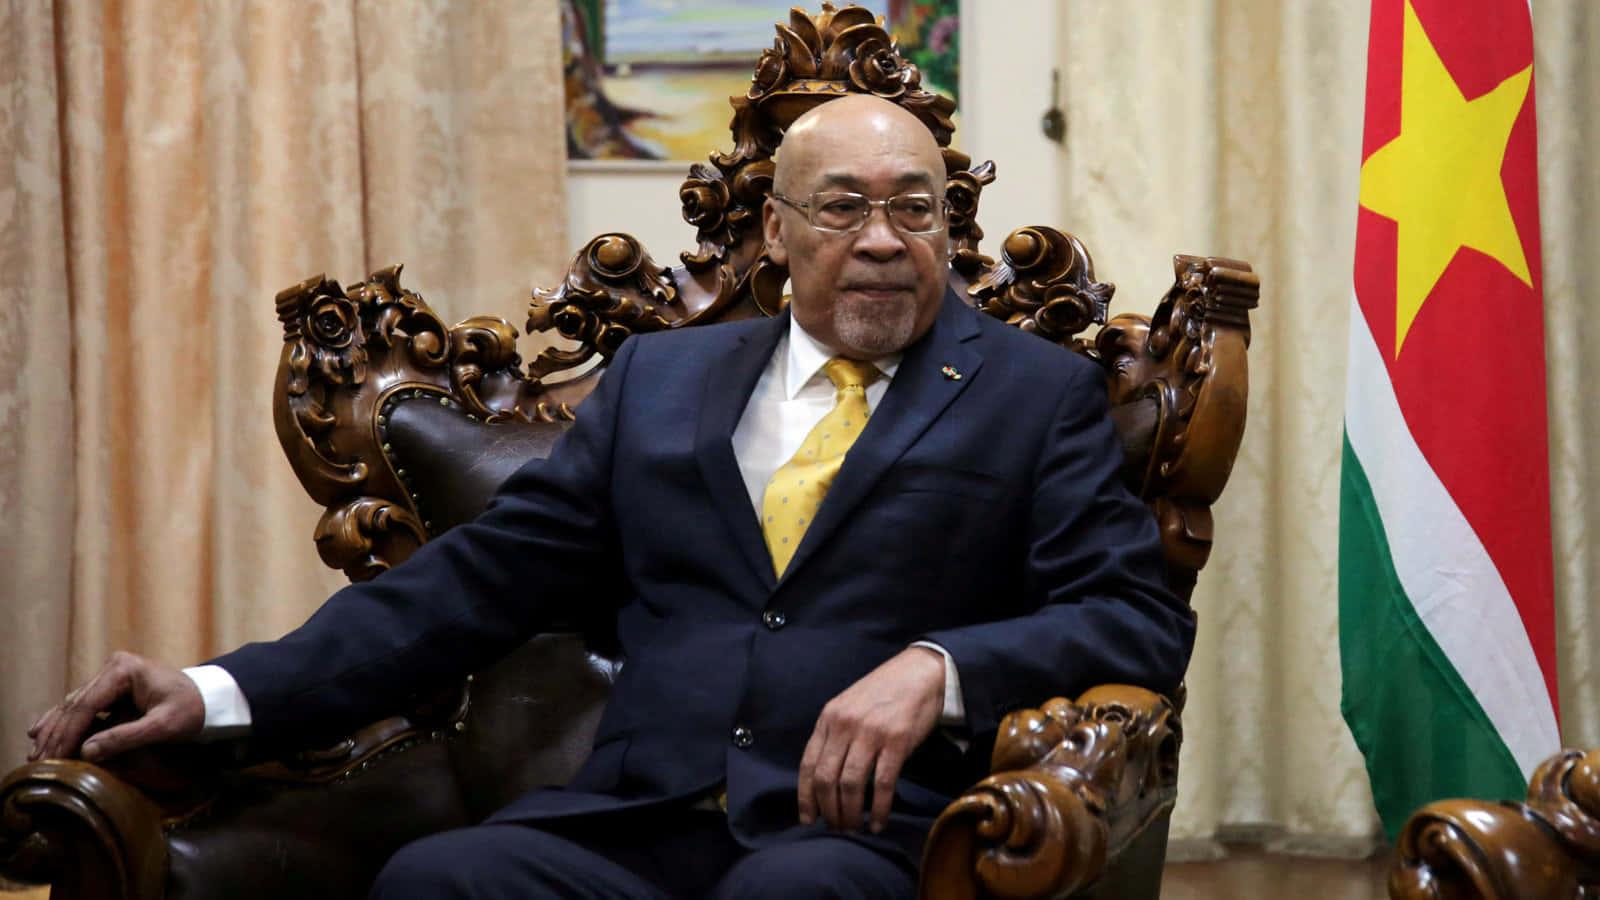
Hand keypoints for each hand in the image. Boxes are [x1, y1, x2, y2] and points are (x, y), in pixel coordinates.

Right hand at [27, 652, 204, 762]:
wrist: (211, 697)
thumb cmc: (193, 709)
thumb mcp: (164, 727)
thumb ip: (126, 737)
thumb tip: (87, 752)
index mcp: (124, 670)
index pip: (86, 705)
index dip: (68, 734)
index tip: (55, 758)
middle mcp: (113, 667)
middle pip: (75, 704)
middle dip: (56, 734)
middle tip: (38, 760)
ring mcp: (111, 675)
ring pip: (74, 704)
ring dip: (55, 729)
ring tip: (35, 752)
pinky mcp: (112, 686)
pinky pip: (82, 705)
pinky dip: (64, 720)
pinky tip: (41, 732)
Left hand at [797, 646, 945, 833]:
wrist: (920, 673)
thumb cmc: (884, 693)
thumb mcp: (848, 706)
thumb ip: (834, 734)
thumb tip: (824, 778)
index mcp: (829, 718)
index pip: (809, 765)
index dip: (806, 797)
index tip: (808, 819)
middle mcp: (845, 725)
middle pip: (827, 779)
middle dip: (829, 811)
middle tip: (837, 827)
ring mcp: (871, 733)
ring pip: (851, 785)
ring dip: (851, 814)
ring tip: (855, 827)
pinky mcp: (897, 742)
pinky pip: (883, 785)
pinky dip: (879, 810)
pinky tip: (879, 823)